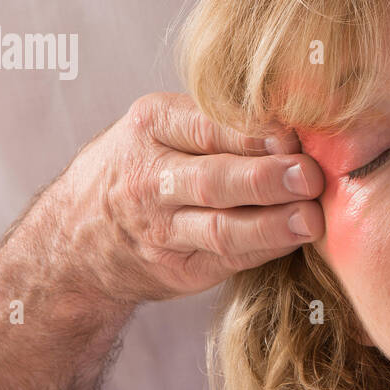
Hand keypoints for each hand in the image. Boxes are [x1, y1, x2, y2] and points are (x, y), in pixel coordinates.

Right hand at [37, 92, 319, 305]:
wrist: (79, 233)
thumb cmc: (144, 164)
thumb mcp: (162, 126)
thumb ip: (221, 122)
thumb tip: (301, 122)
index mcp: (151, 126)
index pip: (206, 127)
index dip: (253, 133)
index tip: (293, 135)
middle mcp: (150, 178)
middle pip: (213, 179)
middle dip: (266, 178)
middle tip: (310, 177)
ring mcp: (161, 229)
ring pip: (220, 228)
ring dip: (271, 224)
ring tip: (310, 218)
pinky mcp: (177, 267)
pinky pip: (227, 258)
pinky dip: (265, 248)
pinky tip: (294, 239)